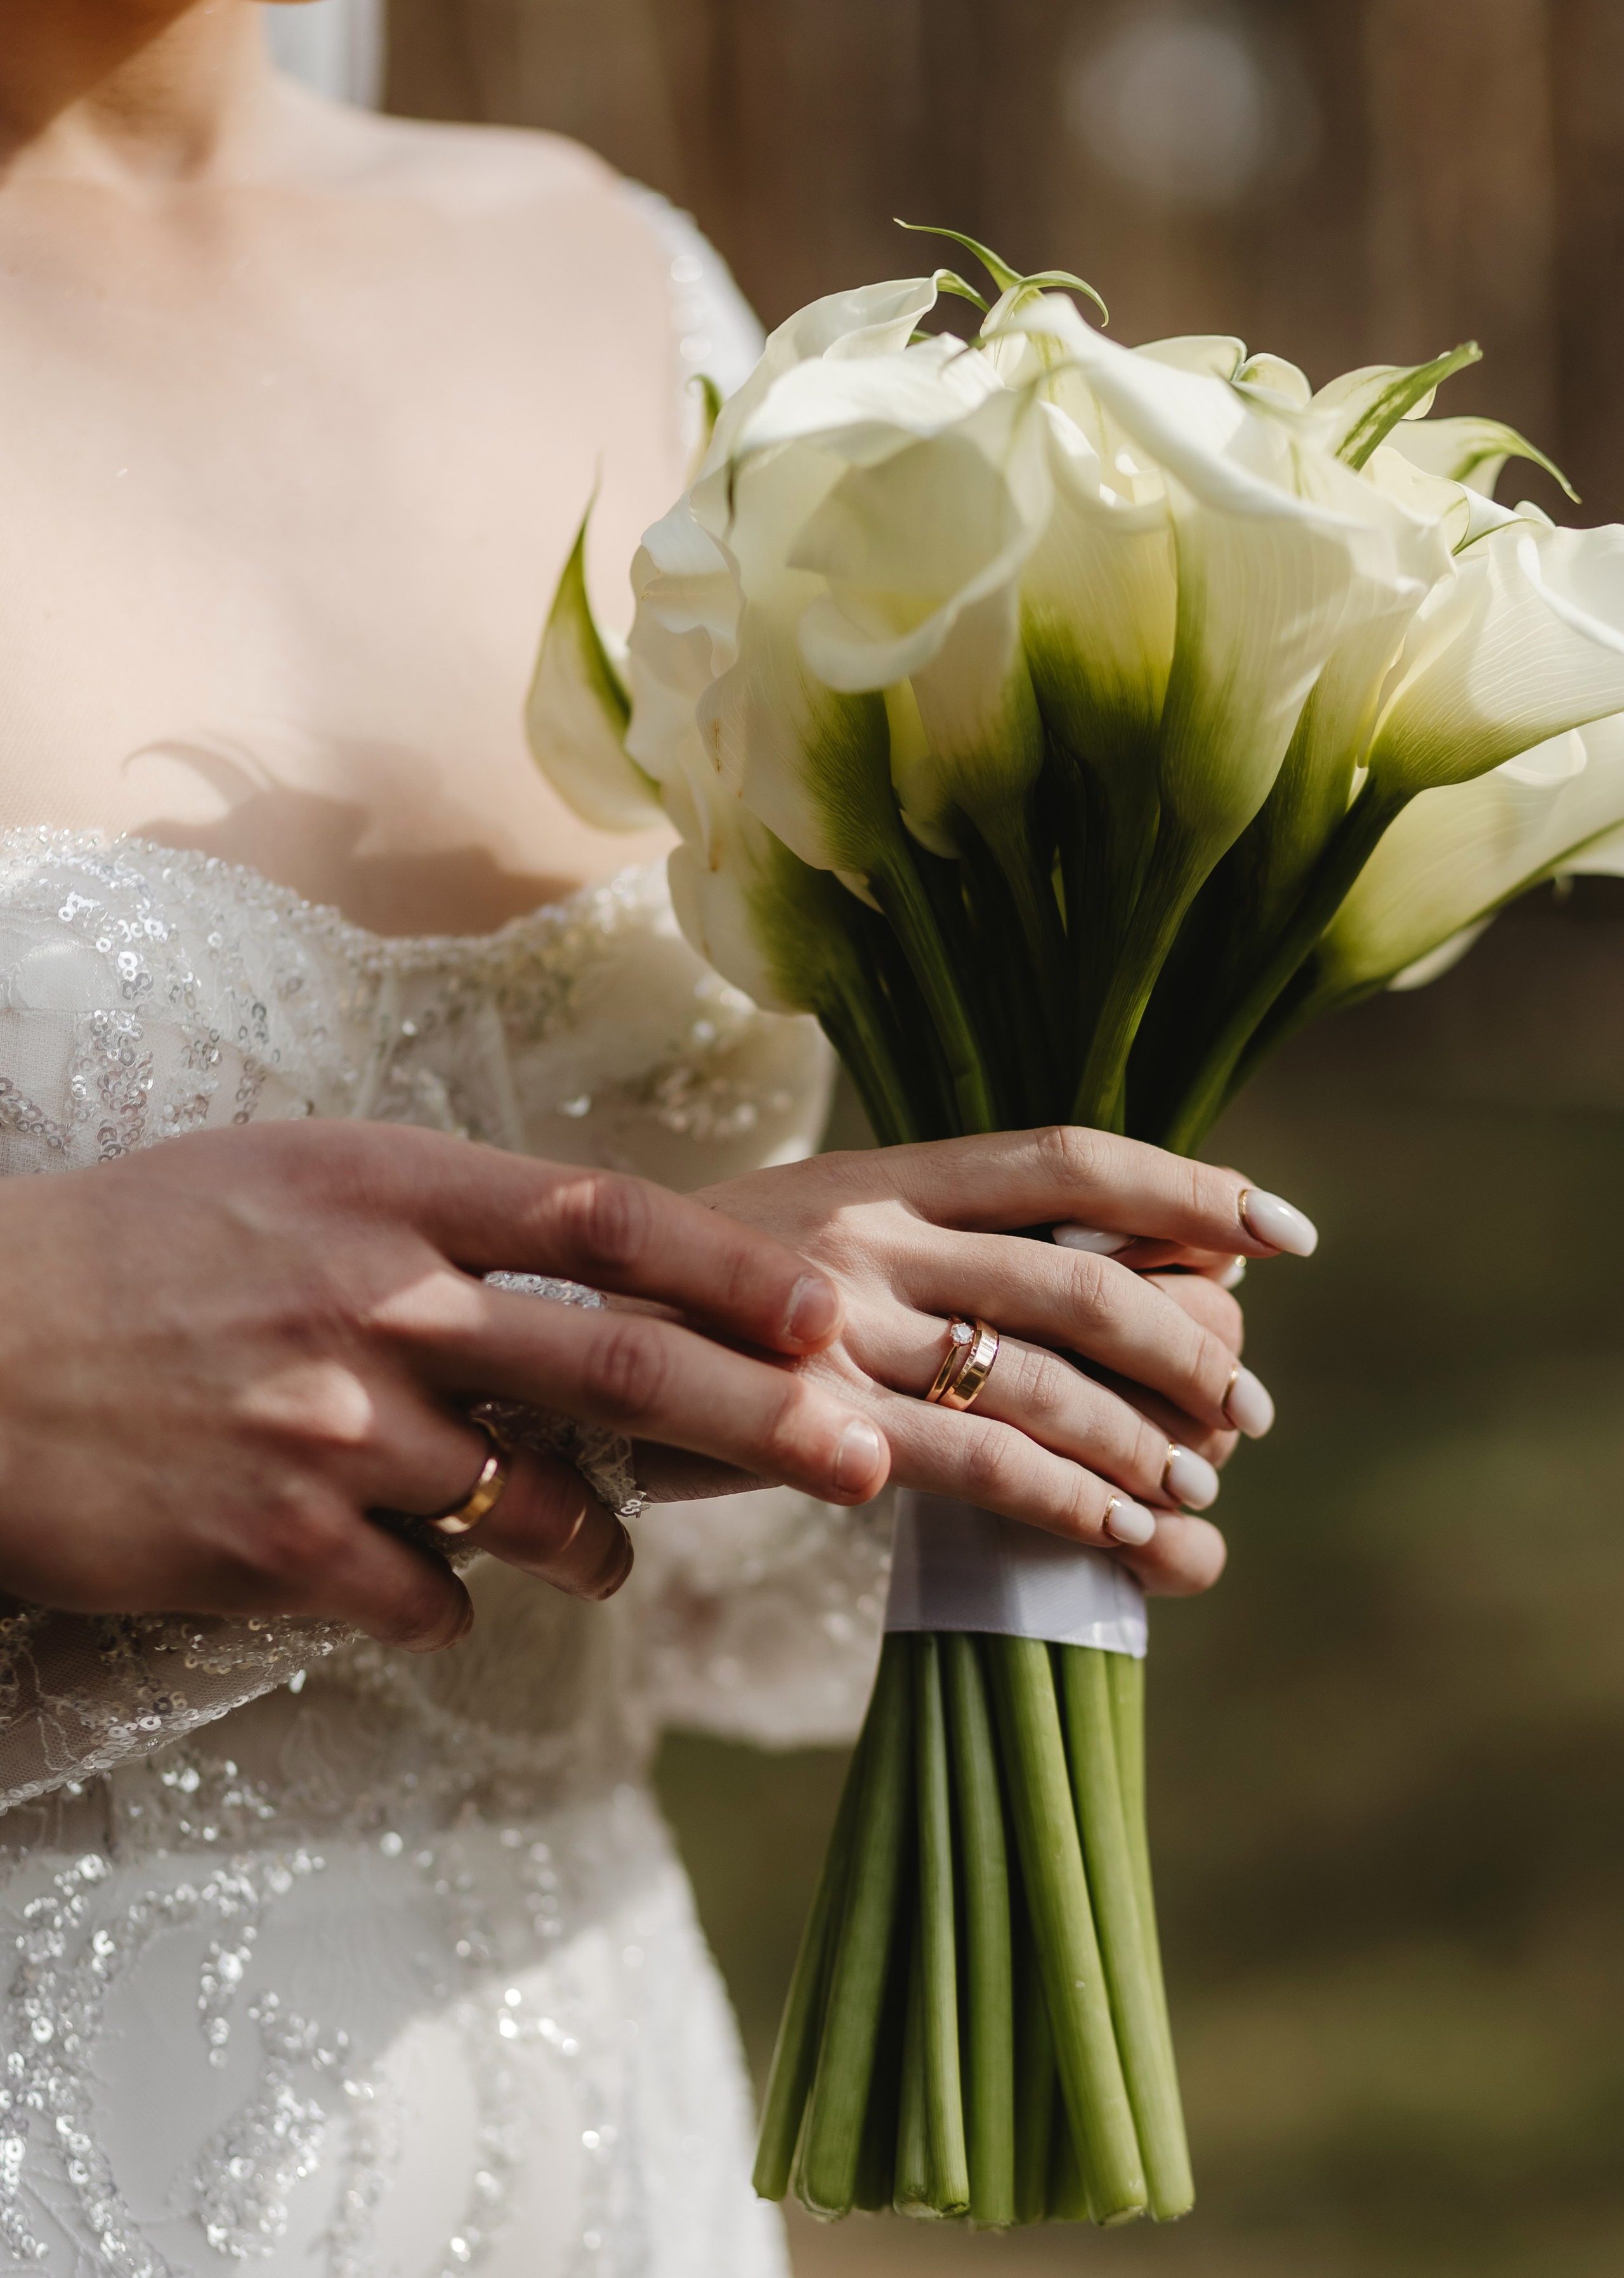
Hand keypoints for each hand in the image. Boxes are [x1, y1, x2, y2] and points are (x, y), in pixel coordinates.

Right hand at [0, 1122, 888, 1647]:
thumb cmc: (138, 1252)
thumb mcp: (292, 1179)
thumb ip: (443, 1215)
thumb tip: (594, 1268)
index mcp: (387, 1189)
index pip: (608, 1222)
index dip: (739, 1271)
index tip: (835, 1313)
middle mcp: (376, 1302)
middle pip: (622, 1367)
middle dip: (770, 1420)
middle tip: (871, 1462)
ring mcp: (330, 1428)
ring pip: (540, 1507)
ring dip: (598, 1542)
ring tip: (602, 1553)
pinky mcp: (277, 1546)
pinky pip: (433, 1598)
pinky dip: (455, 1600)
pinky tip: (427, 1586)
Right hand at [695, 1127, 1315, 1596]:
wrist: (540, 1347)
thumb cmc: (690, 1305)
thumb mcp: (804, 1240)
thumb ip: (931, 1250)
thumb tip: (1104, 1275)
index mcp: (878, 1173)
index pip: (1066, 1158)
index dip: (1189, 1186)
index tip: (1283, 1230)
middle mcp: (870, 1235)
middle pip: (1083, 1279)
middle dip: (1190, 1348)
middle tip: (1250, 1410)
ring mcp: (843, 1326)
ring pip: (1046, 1384)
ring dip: (1146, 1447)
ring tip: (1200, 1495)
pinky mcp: (819, 1421)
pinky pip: (984, 1465)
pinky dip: (1076, 1506)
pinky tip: (1128, 1542)